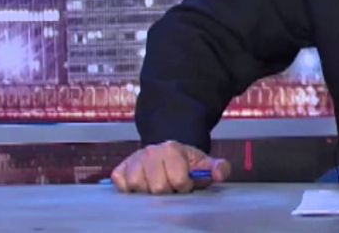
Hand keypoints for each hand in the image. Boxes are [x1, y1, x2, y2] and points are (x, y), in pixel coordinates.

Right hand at [110, 140, 230, 193]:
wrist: (167, 153)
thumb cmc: (185, 163)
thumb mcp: (205, 163)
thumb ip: (218, 168)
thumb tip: (218, 174)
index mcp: (172, 149)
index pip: (178, 180)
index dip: (184, 186)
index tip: (186, 183)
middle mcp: (150, 152)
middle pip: (157, 187)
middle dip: (167, 190)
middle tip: (170, 184)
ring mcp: (133, 160)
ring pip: (138, 187)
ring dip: (149, 191)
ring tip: (157, 184)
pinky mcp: (120, 170)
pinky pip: (122, 186)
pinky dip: (130, 190)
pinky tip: (142, 185)